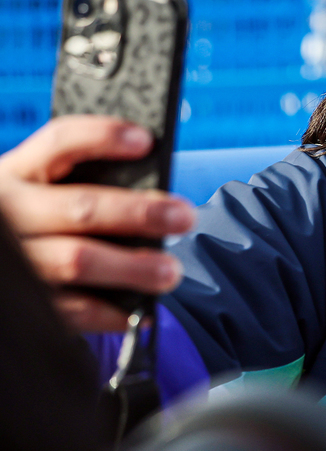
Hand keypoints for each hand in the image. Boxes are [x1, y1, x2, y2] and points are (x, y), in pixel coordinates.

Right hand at [0, 116, 195, 331]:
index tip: (146, 142)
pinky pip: (67, 309)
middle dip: (139, 213)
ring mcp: (12, 260)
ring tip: (169, 272)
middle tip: (184, 217)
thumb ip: (81, 184)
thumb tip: (156, 198)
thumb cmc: (30, 219)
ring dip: (132, 267)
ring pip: (75, 260)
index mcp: (17, 173)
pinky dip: (107, 313)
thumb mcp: (39, 190)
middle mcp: (10, 212)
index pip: (59, 142)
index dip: (103, 137)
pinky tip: (136, 312)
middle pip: (79, 208)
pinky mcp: (17, 301)